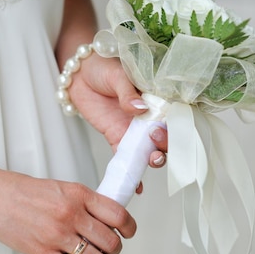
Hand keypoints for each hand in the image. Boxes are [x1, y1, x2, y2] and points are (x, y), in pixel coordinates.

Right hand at [0, 171, 136, 253]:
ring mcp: (57, 235)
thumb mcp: (62, 187)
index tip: (128, 232)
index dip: (129, 227)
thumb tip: (107, 219)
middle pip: (110, 240)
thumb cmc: (25, 192)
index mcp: (79, 194)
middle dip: (114, 248)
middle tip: (109, 248)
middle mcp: (71, 214)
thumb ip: (85, 202)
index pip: (118, 214)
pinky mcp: (44, 253)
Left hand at [68, 54, 167, 173]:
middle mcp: (150, 116)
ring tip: (152, 161)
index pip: (174, 114)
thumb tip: (139, 108)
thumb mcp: (117, 74)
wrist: (78, 73)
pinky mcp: (117, 138)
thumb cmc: (102, 66)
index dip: (176, 125)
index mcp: (157, 97)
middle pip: (166, 136)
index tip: (165, 127)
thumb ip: (128, 92)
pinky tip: (137, 187)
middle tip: (155, 141)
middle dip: (166, 144)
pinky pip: (127, 158)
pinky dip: (132, 173)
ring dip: (154, 159)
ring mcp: (134, 129)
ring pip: (150, 150)